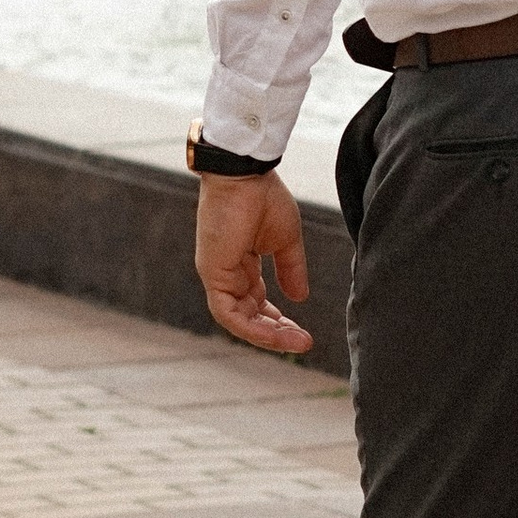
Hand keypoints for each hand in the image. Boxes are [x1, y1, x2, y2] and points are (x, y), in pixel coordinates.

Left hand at [194, 171, 313, 357]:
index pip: (257, 302)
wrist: (245, 175)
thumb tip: (300, 298)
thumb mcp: (286, 240)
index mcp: (242, 263)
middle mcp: (227, 273)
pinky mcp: (213, 275)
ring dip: (268, 335)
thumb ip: (291, 269)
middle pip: (249, 315)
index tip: (303, 331)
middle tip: (303, 342)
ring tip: (297, 342)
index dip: (278, 320)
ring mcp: (218, 276)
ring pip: (239, 320)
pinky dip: (251, 328)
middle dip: (276, 332)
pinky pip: (229, 314)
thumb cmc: (263, 197)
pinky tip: (277, 334)